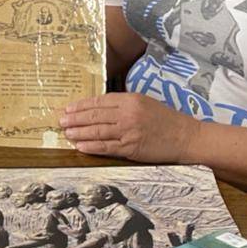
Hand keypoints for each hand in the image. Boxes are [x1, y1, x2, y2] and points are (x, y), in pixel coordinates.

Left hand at [60, 93, 199, 161]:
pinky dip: (91, 146)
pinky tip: (80, 146)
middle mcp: (128, 113)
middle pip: (94, 115)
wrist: (186, 137)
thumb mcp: (145, 103)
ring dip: (78, 132)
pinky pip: (106, 147)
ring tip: (66, 133)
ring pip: (97, 131)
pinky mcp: (131, 147)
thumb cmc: (165, 120)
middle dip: (75, 118)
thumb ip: (123, 104)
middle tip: (60, 120)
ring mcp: (129, 131)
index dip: (81, 105)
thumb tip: (99, 109)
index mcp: (130, 99)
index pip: (99, 101)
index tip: (68, 108)